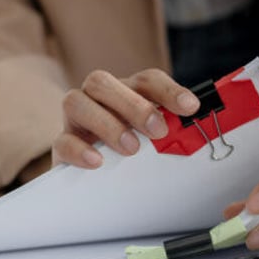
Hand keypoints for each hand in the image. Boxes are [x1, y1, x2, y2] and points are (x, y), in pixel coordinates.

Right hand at [52, 69, 200, 167]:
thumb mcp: (152, 141)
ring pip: (76, 102)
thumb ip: (169, 133)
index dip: (168, 90)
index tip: (190, 108)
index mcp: (124, 92)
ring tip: (131, 148)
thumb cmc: (129, 153)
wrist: (93, 179)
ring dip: (107, 123)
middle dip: (133, 105)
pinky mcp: (61, 145)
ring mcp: (74, 120)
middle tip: (158, 130)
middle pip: (103, 82)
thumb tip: (196, 136)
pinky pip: (62, 140)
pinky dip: (79, 150)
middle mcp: (96, 98)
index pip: (145, 80)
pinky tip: (97, 161)